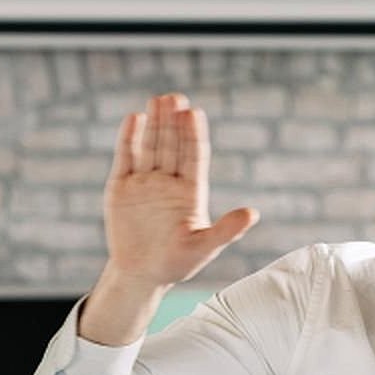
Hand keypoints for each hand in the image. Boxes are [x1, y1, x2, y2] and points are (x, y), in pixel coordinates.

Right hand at [103, 93, 257, 288]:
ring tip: (158, 100)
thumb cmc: (176, 264)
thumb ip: (227, 230)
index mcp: (191, 191)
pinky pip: (125, 158)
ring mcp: (144, 181)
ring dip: (154, 123)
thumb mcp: (204, 248)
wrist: (140, 276)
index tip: (194, 114)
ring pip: (150, 145)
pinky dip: (128, 139)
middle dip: (173, 122)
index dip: (194, 135)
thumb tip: (253, 214)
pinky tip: (135, 119)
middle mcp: (168, 181)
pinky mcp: (121, 187)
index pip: (194, 156)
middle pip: (172, 144)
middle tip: (175, 98)